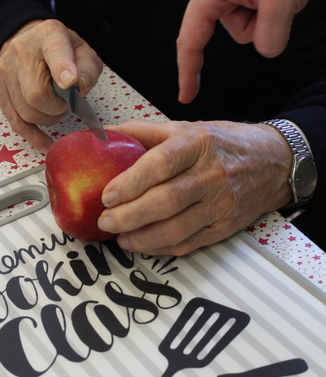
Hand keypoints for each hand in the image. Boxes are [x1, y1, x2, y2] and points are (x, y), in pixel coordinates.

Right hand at [0, 19, 102, 150]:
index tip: (70, 83)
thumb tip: (80, 85)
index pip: (55, 52)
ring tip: (55, 108)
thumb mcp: (83, 51)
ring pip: (26, 112)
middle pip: (36, 94)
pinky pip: (15, 121)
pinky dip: (32, 135)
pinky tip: (46, 143)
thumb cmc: (63, 51)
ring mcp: (5, 70)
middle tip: (65, 103)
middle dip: (56, 108)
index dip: (63, 69)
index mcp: (49, 35)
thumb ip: (88, 68)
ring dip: (47, 119)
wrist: (31, 42)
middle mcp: (21, 51)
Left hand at [97, 119, 292, 255]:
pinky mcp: (225, 227)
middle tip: (105, 221)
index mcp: (197, 143)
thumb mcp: (186, 128)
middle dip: (129, 216)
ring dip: (142, 238)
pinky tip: (142, 244)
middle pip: (166, 202)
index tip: (107, 195)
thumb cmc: (223, 143)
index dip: (131, 182)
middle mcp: (211, 174)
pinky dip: (161, 248)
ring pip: (176, 229)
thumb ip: (142, 132)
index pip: (161, 164)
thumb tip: (102, 136)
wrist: (274, 162)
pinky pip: (189, 243)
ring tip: (120, 237)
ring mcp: (220, 204)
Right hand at [176, 0, 325, 103]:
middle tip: (279, 1)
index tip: (186, 95)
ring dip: (266, 12)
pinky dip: (268, 1)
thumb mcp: (282, 4)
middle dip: (256, 25)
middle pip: (230, 30)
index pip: (191, 41)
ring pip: (245, 19)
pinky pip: (251, 3)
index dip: (188, 72)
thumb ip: (269, 40)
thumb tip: (265, 49)